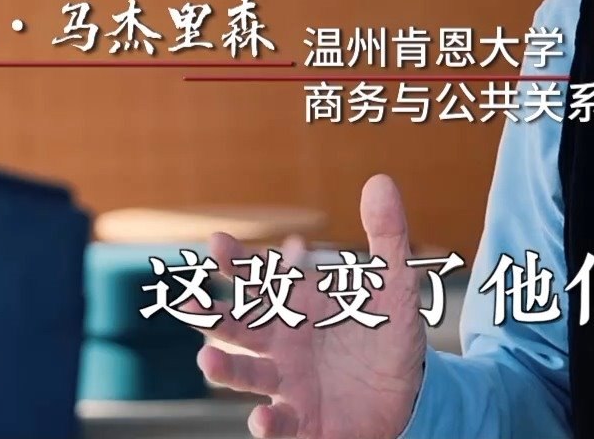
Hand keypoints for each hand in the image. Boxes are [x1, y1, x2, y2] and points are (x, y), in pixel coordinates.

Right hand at [194, 174, 426, 438]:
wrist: (406, 392)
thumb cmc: (387, 334)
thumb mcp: (395, 285)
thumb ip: (388, 236)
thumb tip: (380, 180)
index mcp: (296, 304)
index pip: (257, 279)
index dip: (236, 260)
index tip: (217, 241)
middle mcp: (281, 342)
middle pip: (236, 327)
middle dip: (210, 315)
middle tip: (187, 302)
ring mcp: (286, 382)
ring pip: (246, 374)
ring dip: (225, 368)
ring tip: (208, 360)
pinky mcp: (301, 421)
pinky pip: (279, 423)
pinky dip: (267, 424)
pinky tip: (262, 418)